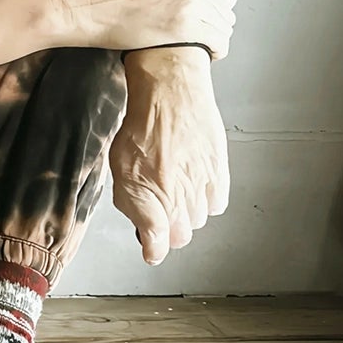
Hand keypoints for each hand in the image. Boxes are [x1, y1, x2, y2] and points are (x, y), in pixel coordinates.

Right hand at [56, 0, 235, 57]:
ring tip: (202, 44)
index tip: (204, 17)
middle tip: (202, 32)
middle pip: (225, 11)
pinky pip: (218, 43)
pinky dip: (216, 50)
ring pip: (224, 27)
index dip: (214, 8)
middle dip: (216, 23)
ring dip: (216, 37)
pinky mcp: (184, 29)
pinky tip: (206, 53)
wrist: (93, 10)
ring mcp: (190, 7)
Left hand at [110, 45, 228, 264]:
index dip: (154, 247)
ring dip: (186, 210)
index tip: (151, 245)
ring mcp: (202, 187)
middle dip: (168, 226)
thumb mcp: (121, 168)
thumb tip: (149, 239)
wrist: (171, 95)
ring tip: (174, 184)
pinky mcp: (221, 175)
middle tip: (157, 202)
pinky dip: (206, 199)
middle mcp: (180, 197)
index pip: (160, 245)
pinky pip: (216, 204)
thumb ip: (133, 207)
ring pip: (198, 220)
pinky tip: (194, 181)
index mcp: (150, 197)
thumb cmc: (141, 126)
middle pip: (181, 236)